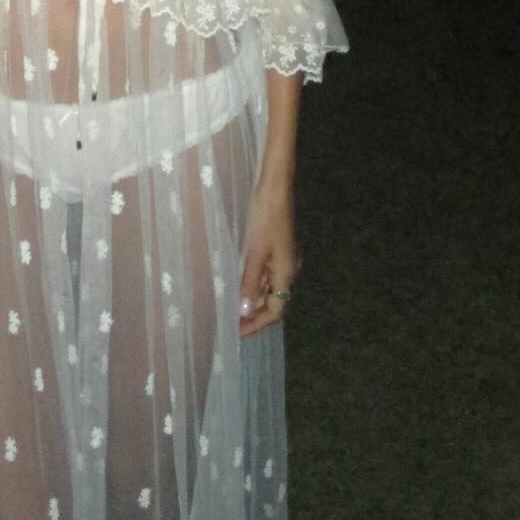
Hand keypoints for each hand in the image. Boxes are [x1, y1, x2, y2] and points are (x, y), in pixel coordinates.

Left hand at [238, 173, 299, 338]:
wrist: (276, 186)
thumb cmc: (265, 217)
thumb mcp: (254, 251)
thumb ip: (250, 282)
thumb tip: (246, 310)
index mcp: (286, 272)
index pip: (275, 311)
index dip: (256, 324)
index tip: (237, 333)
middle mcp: (288, 268)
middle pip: (274, 301)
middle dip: (253, 314)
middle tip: (230, 322)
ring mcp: (284, 258)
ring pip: (269, 287)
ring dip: (252, 299)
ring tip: (230, 305)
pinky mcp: (278, 247)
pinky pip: (266, 274)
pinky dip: (253, 283)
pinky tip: (238, 282)